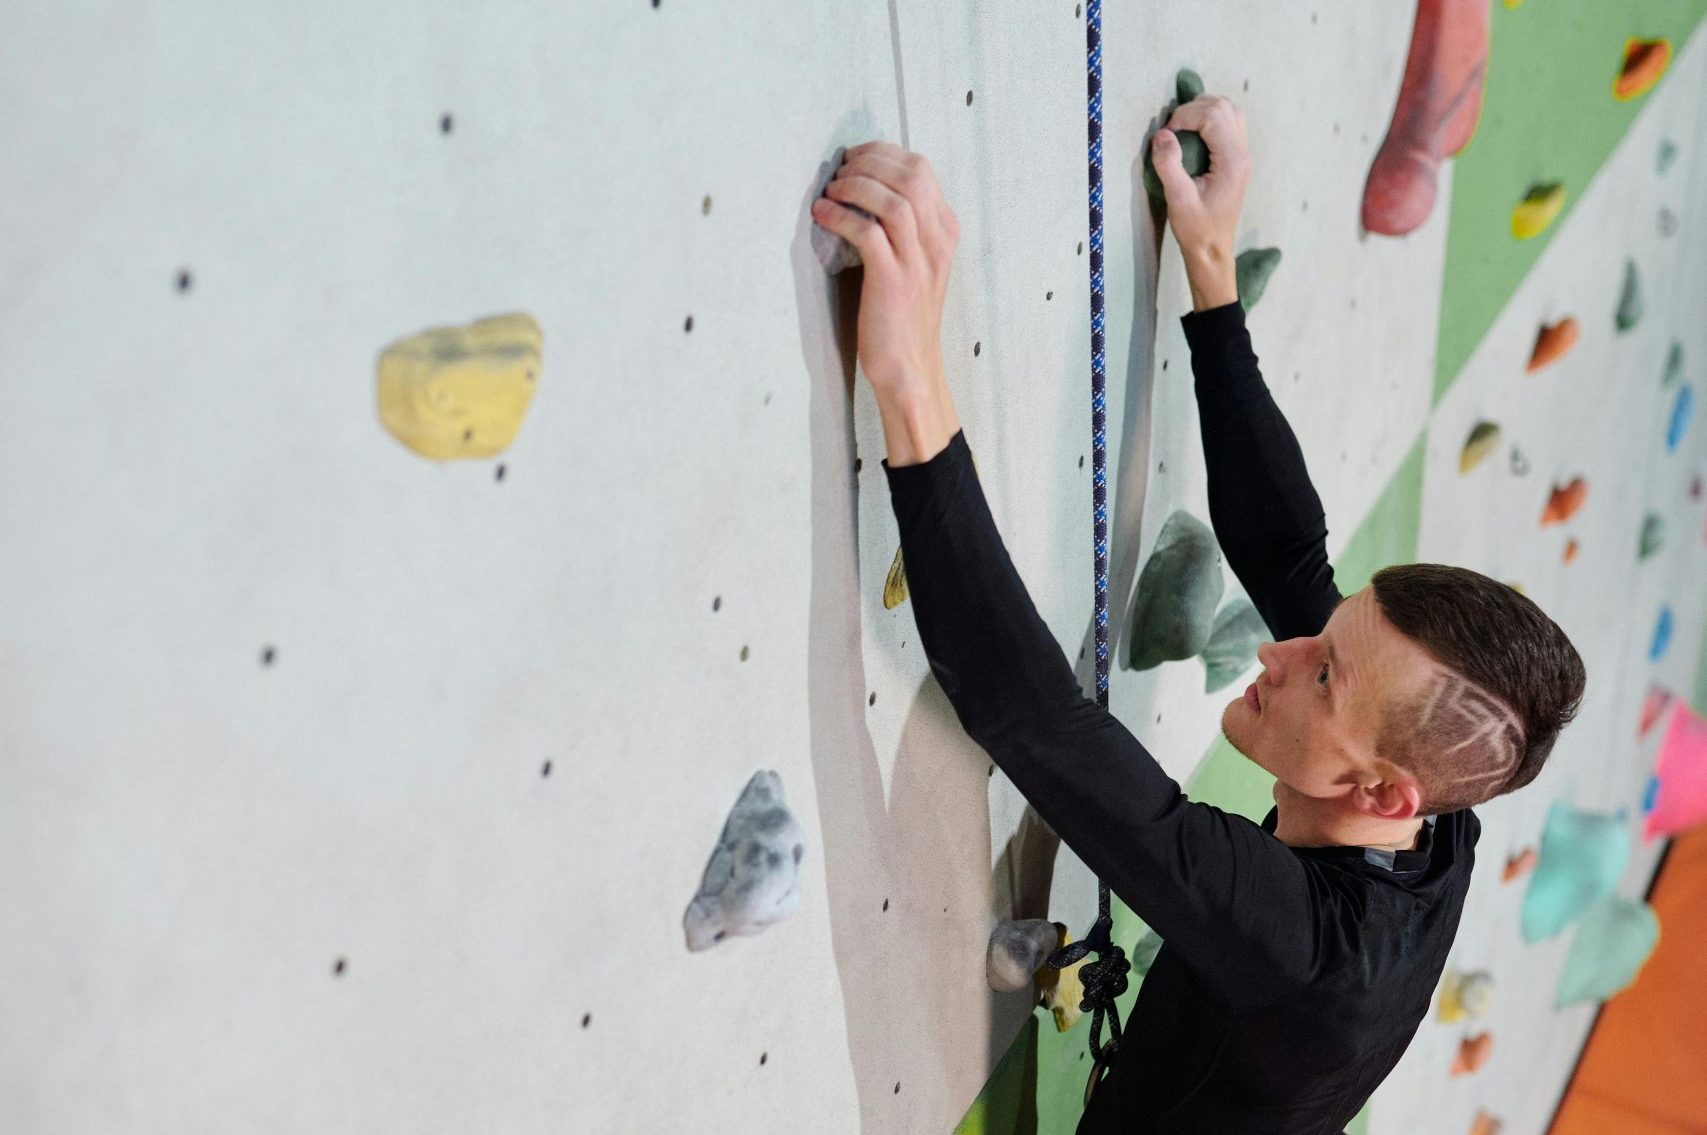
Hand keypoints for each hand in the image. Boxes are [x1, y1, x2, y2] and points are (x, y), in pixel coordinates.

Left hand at [810, 142, 958, 396]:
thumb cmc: (904, 316)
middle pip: (910, 176)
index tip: (855, 157)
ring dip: (854, 186)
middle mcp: (937, 242)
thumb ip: (905, 227)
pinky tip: (822, 214)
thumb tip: (867, 189)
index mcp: (945, 233)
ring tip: (831, 190)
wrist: (910, 367)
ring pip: (892, 200)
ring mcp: (917, 262)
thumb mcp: (917, 264)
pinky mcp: (892, 281)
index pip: (922, 170)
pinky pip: (867, 233)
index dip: (883, 154)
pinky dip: (840, 216)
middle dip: (868, 162)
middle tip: (840, 171)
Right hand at [1152, 96, 1250, 310]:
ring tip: (1182, 127)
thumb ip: (1169, 165)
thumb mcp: (1178, 200)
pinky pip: (1229, 123)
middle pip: (1223, 106)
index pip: (1213, 116)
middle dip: (1193, 109)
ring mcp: (1243, 154)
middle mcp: (1243, 153)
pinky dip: (1210, 119)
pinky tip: (1194, 134)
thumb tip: (1162, 135)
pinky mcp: (1238, 157)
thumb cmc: (1196, 229)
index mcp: (1232, 161)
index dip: (1185, 116)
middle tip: (1171, 129)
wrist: (1213, 249)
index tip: (1166, 134)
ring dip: (1203, 110)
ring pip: (1229, 110)